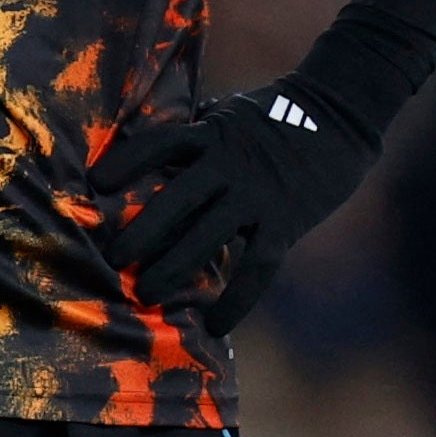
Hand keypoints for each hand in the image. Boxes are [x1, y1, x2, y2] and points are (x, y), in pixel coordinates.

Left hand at [90, 83, 376, 332]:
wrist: (340, 115)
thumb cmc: (276, 112)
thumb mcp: (228, 111)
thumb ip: (194, 132)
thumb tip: (147, 149)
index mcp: (212, 132)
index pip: (160, 144)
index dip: (127, 161)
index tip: (95, 183)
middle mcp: (230, 164)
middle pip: (176, 200)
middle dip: (141, 232)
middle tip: (112, 259)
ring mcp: (258, 195)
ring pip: (208, 237)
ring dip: (174, 268)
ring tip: (145, 294)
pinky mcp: (286, 223)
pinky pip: (257, 268)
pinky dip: (236, 299)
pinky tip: (216, 325)